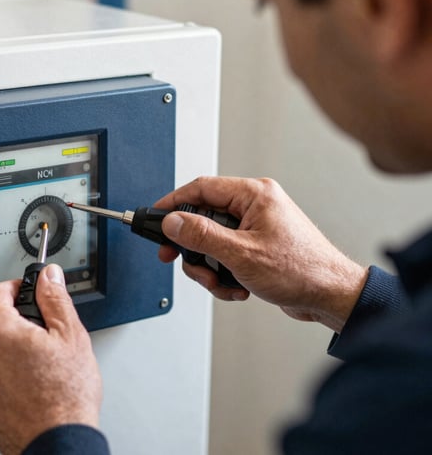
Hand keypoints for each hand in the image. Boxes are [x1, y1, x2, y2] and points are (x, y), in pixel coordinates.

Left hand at [0, 264, 101, 454]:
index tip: (29, 292)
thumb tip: (49, 276)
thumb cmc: (64, 398)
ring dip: (8, 351)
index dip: (18, 287)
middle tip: (43, 337)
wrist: (55, 444)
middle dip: (16, 323)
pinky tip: (28, 385)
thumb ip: (55, 298)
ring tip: (39, 367)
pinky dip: (3, 376)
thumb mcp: (71, 335)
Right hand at [154, 177, 368, 331]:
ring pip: (211, 242)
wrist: (331, 296)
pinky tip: (237, 287)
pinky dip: (224, 275)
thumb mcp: (241, 253)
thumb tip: (173, 221)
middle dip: (193, 248)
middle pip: (202, 219)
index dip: (173, 203)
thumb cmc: (303, 270)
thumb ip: (202, 235)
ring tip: (221, 282)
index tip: (156, 217)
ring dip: (209, 267)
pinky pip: (225, 256)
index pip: (201, 189)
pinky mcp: (256, 248)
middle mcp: (255, 207)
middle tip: (179, 259)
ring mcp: (256, 228)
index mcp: (255, 195)